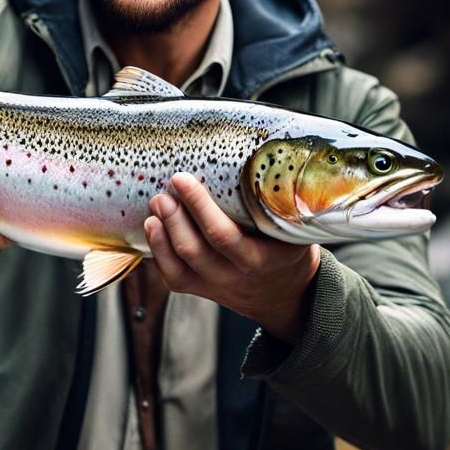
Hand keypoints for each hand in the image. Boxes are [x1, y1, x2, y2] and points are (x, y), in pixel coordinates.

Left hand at [144, 172, 319, 341]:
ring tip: (156, 202)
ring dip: (163, 233)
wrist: (286, 292)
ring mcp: (216, 286)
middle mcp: (236, 277)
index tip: (182, 179)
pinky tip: (153, 227)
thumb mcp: (296, 228)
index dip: (199, 207)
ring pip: (180, 266)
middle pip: (195, 251)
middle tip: (165, 189)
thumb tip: (267, 157)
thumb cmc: (288, 248)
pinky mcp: (200, 290)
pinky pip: (174, 278)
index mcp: (264, 260)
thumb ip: (283, 203)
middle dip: (175, 217)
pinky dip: (158, 252)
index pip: (224, 236)